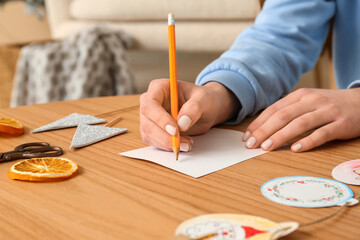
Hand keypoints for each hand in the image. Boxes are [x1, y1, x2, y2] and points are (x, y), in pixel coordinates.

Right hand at [140, 79, 239, 151]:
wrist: (206, 110)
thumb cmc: (203, 99)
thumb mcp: (204, 99)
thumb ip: (194, 108)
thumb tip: (182, 123)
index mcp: (159, 88)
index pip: (150, 104)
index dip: (160, 119)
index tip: (175, 130)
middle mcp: (150, 102)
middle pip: (147, 122)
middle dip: (164, 136)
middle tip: (182, 143)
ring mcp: (149, 118)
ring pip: (149, 134)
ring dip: (167, 143)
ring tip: (187, 143)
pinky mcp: (152, 131)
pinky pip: (154, 142)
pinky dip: (167, 147)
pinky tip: (183, 143)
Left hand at [243, 88, 359, 151]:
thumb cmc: (327, 106)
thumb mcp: (307, 102)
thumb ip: (288, 112)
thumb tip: (262, 128)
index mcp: (300, 95)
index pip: (274, 109)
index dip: (258, 123)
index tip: (246, 137)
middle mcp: (312, 101)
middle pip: (283, 116)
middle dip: (264, 131)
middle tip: (251, 144)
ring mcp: (328, 111)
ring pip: (300, 123)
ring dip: (281, 136)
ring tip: (267, 147)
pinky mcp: (342, 124)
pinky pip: (322, 133)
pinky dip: (308, 141)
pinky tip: (295, 149)